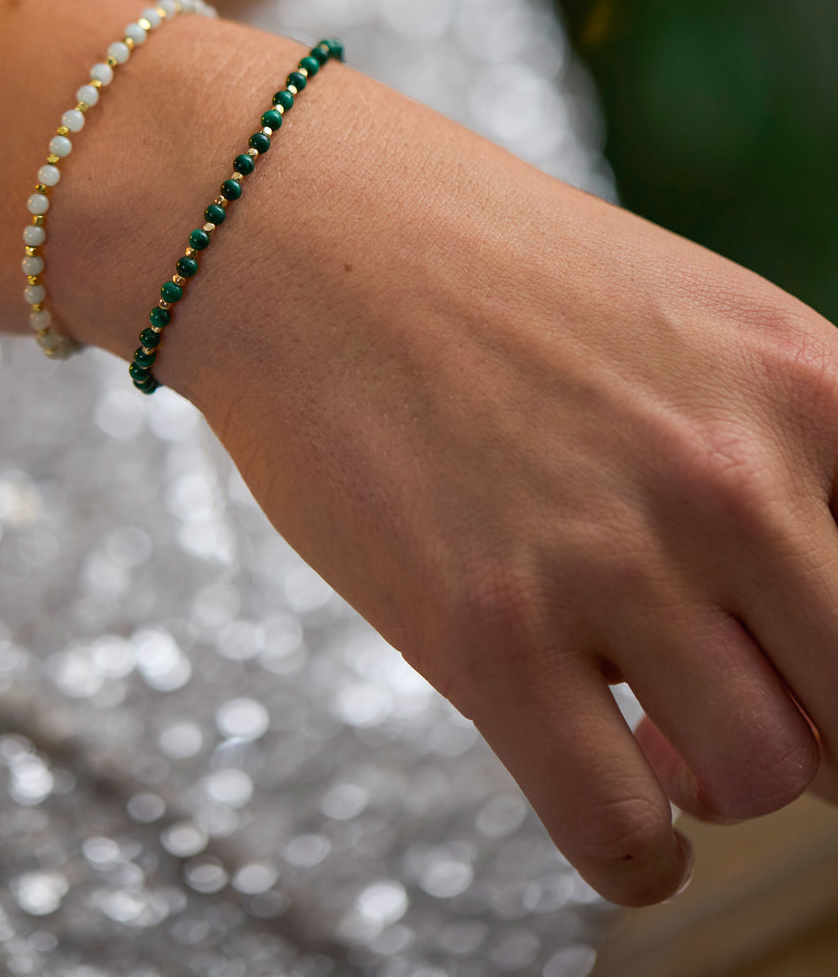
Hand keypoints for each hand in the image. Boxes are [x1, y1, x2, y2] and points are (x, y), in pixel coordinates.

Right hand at [78, 31, 837, 907]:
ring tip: (653, 730)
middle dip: (811, 724)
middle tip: (734, 694)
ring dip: (716, 779)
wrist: (298, 227)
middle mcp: (729, 473)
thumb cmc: (482, 269)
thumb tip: (789, 687)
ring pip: (760, 778)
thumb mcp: (682, 322)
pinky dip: (640, 857)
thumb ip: (771, 474)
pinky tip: (625, 818)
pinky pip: (621, 833)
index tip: (802, 654)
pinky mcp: (486, 635)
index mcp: (803, 382)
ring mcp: (608, 556)